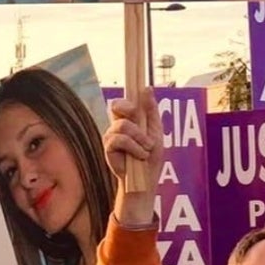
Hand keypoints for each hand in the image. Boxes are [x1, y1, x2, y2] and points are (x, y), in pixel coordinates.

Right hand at [104, 89, 163, 225]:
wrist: (145, 180)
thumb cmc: (151, 157)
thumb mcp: (156, 132)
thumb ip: (151, 111)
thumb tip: (147, 88)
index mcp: (130, 118)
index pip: (125, 99)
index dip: (128, 90)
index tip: (138, 84)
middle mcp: (118, 124)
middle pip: (118, 105)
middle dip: (132, 111)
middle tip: (143, 125)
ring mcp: (111, 134)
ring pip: (123, 124)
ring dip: (139, 137)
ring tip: (146, 149)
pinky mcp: (108, 147)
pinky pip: (120, 139)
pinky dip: (134, 147)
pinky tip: (139, 155)